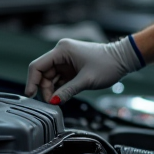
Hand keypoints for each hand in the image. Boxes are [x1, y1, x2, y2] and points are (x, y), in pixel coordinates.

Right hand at [25, 37, 141, 103]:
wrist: (123, 60)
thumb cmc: (107, 65)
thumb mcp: (86, 81)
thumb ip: (67, 91)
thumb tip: (52, 102)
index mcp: (62, 50)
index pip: (37, 66)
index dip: (32, 81)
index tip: (31, 95)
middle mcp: (61, 53)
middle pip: (43, 73)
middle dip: (44, 88)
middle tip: (51, 102)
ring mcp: (66, 60)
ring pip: (50, 77)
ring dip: (52, 90)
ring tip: (58, 101)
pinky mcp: (71, 67)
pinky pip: (59, 79)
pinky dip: (59, 88)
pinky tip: (61, 97)